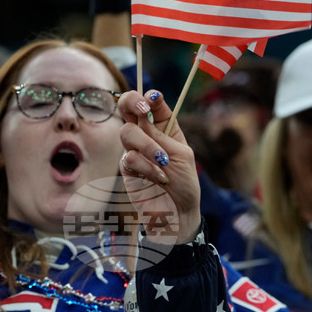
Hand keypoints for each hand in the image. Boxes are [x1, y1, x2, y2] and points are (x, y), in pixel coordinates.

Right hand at [117, 90, 200, 244]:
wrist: (177, 214)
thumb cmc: (185, 184)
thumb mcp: (181, 155)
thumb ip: (161, 135)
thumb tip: (144, 113)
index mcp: (164, 127)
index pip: (150, 103)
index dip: (148, 96)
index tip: (152, 98)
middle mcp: (146, 134)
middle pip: (127, 107)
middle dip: (132, 102)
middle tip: (142, 109)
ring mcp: (134, 150)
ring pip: (127, 132)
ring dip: (147, 145)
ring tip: (164, 163)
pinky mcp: (126, 168)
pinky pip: (129, 158)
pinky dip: (146, 167)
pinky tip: (160, 178)